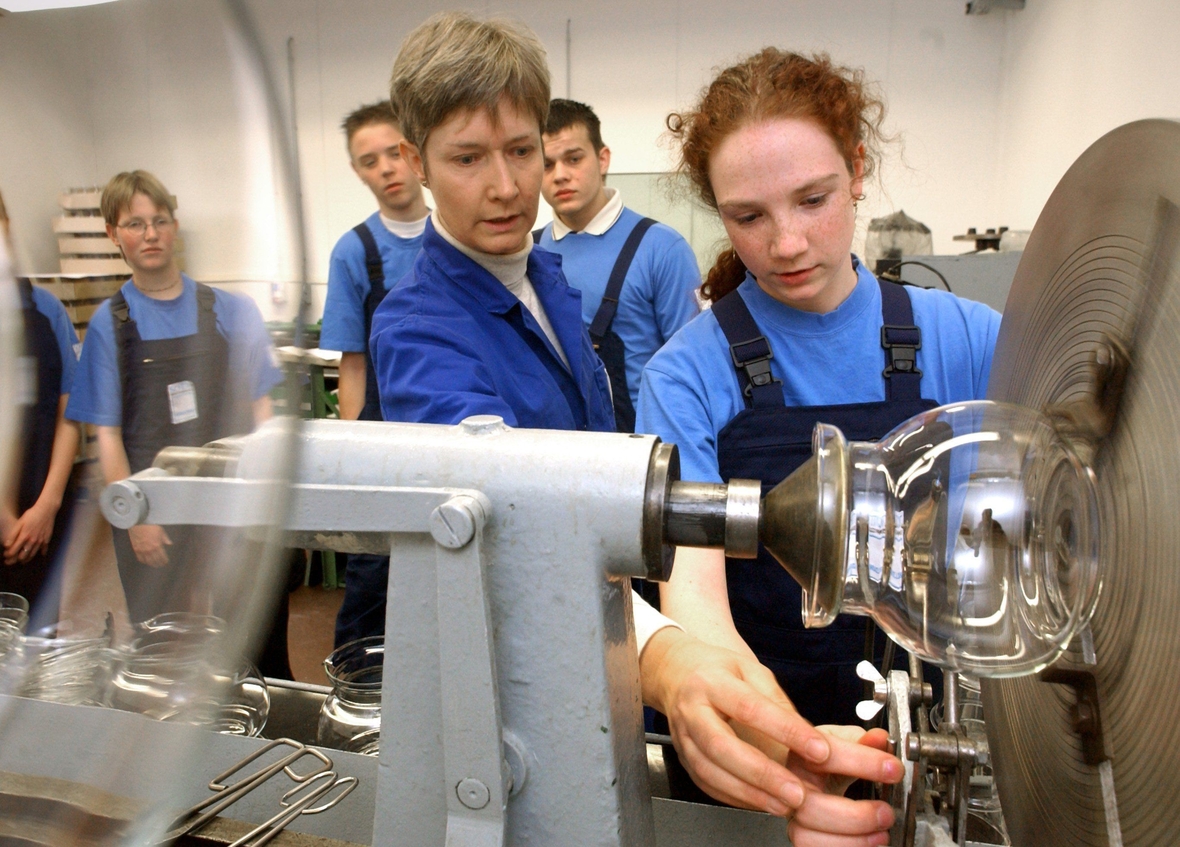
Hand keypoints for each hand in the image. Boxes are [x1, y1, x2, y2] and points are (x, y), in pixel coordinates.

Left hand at [2, 499, 57, 564]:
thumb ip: (12, 535)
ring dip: (26, 559)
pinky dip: (40, 553)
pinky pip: (43, 550)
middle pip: (23, 556)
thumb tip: (6, 546)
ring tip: (22, 561)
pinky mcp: (47, 539)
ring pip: (32, 555)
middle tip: (11, 561)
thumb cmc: (31, 515)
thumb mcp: (19, 523)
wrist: (46, 510)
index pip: (14, 551)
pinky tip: (39, 554)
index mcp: (24, 537)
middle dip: (15, 560)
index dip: (8, 555)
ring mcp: (41, 541)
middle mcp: (32, 541)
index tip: (5, 555)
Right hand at [128, 524, 170, 566]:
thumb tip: (169, 544)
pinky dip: (143, 561)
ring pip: (148, 561)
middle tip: (160, 565)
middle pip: (155, 560)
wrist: (138, 524)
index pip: (162, 556)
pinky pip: (140, 558)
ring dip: (151, 564)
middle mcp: (150, 550)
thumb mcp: (161, 531)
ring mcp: (142, 551)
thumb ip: (165, 539)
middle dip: (159, 563)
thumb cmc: (151, 526)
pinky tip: (145, 562)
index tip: (166, 562)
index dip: (164, 560)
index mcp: (157, 546)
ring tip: (154, 565)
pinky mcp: (136, 550)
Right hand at [641, 627, 832, 815]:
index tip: (818, 749)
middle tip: (796, 792)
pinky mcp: (682, 758)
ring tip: (783, 804)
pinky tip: (760, 803)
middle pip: (722, 746)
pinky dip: (734, 798)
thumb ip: (779, 702)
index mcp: (711, 682)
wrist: (676, 673)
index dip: (785, 730)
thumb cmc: (719, 671)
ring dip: (749, 794)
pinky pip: (706, 784)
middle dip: (762, 774)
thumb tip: (809, 737)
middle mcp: (691, 710)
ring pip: (710, 771)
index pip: (749, 707)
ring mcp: (682, 737)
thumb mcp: (752, 670)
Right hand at [787, 726, 902, 846]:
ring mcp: (790, 810)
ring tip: (881, 833)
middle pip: (808, 804)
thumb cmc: (827, 759)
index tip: (893, 769)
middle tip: (885, 812)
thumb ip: (864, 742)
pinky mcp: (799, 833)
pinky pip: (809, 846)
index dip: (862, 762)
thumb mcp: (845, 742)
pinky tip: (866, 842)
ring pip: (806, 833)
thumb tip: (881, 738)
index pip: (828, 755)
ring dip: (850, 839)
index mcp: (803, 751)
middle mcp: (790, 781)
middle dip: (855, 815)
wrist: (810, 775)